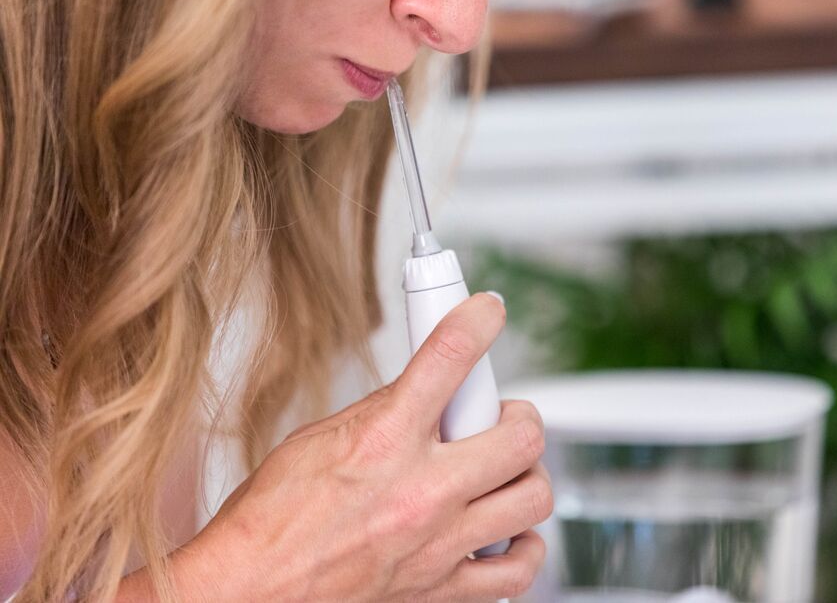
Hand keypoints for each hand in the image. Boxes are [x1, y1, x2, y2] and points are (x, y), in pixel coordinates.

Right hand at [177, 292, 550, 601]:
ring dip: (525, 476)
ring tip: (500, 473)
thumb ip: (381, 412)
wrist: (251, 592)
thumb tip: (424, 389)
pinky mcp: (442, 589)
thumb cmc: (271, 522)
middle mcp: (420, 491)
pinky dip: (523, 547)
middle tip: (498, 418)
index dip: (479, 320)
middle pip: (521, 435)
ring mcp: (438, 544)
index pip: (449, 358)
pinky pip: (518, 570)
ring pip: (533, 497)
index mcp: (383, 441)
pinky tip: (505, 532)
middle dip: (517, 416)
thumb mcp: (317, 440)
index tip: (488, 312)